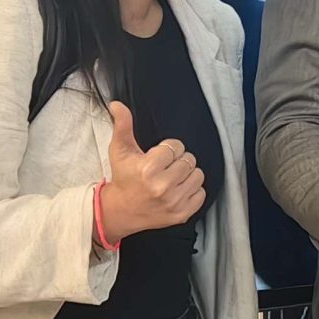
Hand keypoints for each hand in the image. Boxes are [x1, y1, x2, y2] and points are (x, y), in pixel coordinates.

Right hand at [98, 103, 204, 241]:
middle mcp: (162, 187)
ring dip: (187, 174)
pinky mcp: (182, 214)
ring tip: (172, 177)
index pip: (176, 146)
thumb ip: (122, 125)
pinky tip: (177, 190)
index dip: (167, 149)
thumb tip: (117, 104)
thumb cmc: (123, 178)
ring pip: (198, 175)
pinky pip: (201, 193)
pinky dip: (192, 190)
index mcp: (148, 169)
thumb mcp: (120, 150)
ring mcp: (173, 202)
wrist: (121, 211)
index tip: (158, 156)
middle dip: (177, 161)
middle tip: (165, 168)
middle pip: (189, 160)